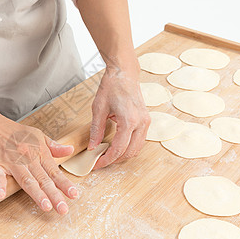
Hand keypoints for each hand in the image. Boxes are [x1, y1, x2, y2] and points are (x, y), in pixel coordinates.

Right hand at [0, 115, 78, 213]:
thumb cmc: (14, 132)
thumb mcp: (38, 135)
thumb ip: (53, 146)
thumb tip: (70, 150)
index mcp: (39, 153)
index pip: (54, 171)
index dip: (64, 184)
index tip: (74, 195)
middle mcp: (28, 159)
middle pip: (43, 179)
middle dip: (54, 194)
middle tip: (63, 209)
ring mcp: (11, 162)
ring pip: (26, 180)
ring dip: (36, 193)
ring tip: (45, 206)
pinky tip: (1, 194)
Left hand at [89, 54, 149, 168]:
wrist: (125, 73)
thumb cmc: (111, 87)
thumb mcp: (98, 108)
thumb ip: (96, 130)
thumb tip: (93, 147)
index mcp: (129, 121)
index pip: (118, 149)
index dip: (106, 160)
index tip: (96, 164)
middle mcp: (141, 123)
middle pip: (129, 153)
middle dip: (114, 160)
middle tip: (100, 161)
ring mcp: (146, 122)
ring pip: (136, 149)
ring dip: (123, 155)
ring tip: (107, 155)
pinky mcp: (146, 120)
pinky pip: (139, 141)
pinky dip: (129, 147)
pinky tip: (117, 146)